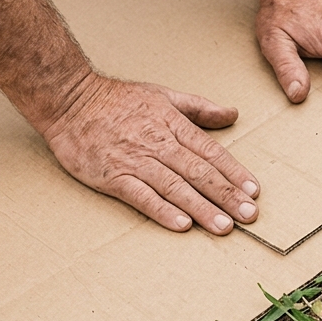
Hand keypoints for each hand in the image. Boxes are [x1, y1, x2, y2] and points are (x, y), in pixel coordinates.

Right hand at [41, 73, 259, 234]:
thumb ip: (199, 108)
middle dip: (226, 195)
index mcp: (173, 125)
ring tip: (224, 226)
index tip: (254, 191)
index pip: (211, 152)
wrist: (68, 99)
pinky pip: (141, 196)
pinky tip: (182, 225)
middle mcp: (158, 144)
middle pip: (199, 172)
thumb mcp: (164, 95)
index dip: (234, 172)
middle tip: (249, 215)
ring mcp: (135, 161)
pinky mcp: (112, 176)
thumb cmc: (117, 99)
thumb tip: (232, 114)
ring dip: (202, 208)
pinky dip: (162, 211)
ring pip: (175, 187)